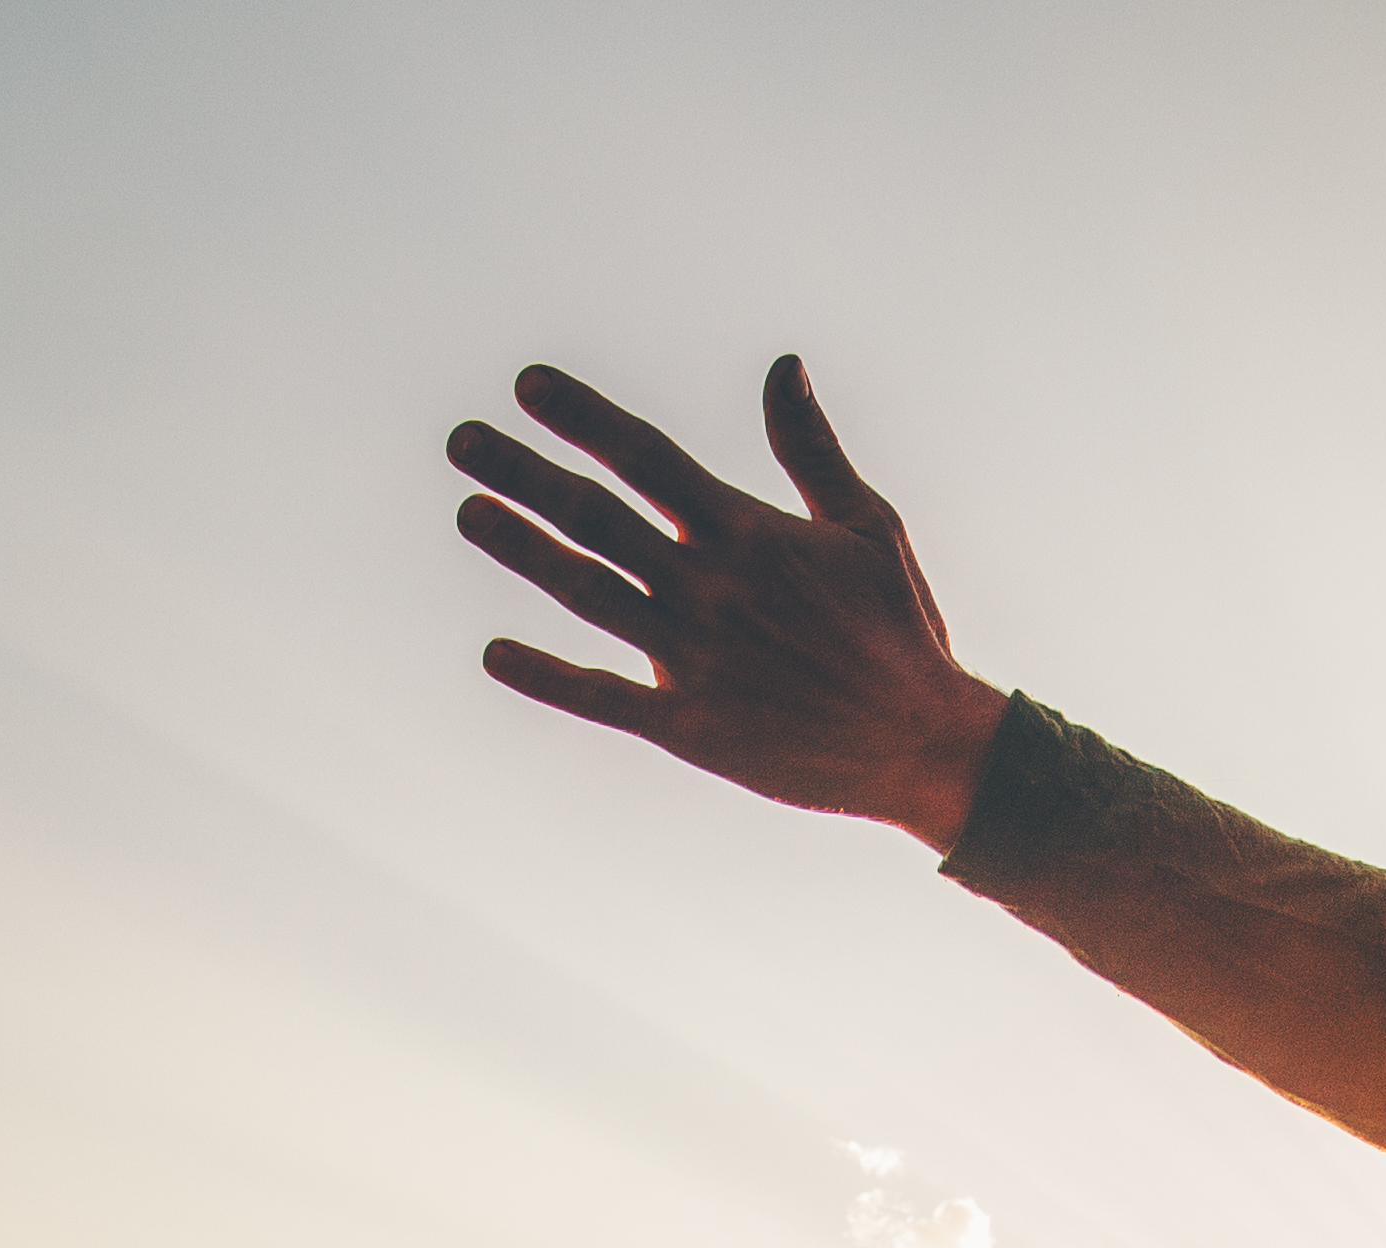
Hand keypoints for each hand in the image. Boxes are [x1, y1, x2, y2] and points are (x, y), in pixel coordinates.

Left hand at [449, 359, 1010, 848]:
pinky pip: (603, 699)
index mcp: (749, 533)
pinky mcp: (691, 726)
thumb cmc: (901, 630)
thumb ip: (811, 447)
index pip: (646, 456)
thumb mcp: (868, 525)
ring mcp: (696, 657)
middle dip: (524, 473)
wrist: (923, 744)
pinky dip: (546, 677)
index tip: (526, 384)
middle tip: (461, 441)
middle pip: (596, 516)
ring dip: (523, 550)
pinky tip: (494, 653)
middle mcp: (711, 587)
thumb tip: (782, 365)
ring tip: (469, 513)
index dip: (581, 416)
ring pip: (588, 592)